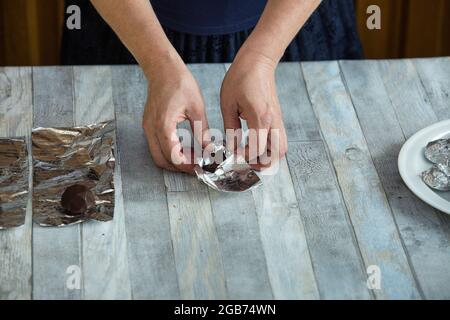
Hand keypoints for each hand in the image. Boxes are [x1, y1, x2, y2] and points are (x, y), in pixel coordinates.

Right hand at [142, 59, 208, 172]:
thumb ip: (202, 132)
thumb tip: (209, 149)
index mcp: (164, 125)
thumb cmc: (180, 83)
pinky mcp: (149, 124)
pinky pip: (156, 145)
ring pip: (157, 155)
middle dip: (179, 167)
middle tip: (196, 165)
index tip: (200, 166)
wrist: (162, 68)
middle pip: (161, 160)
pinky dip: (169, 151)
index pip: (173, 156)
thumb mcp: (196, 108)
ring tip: (193, 157)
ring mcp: (148, 127)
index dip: (187, 165)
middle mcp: (151, 129)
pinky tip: (184, 147)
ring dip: (174, 160)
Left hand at [220, 50, 287, 168]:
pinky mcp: (278, 118)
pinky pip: (280, 140)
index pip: (258, 149)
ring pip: (281, 149)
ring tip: (251, 153)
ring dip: (268, 156)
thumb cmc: (240, 79)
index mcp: (260, 117)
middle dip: (261, 162)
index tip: (234, 155)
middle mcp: (273, 121)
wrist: (258, 62)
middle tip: (245, 159)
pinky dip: (270, 147)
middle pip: (277, 154)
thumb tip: (231, 149)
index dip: (245, 157)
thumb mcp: (228, 104)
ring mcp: (278, 120)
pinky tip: (255, 143)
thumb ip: (230, 129)